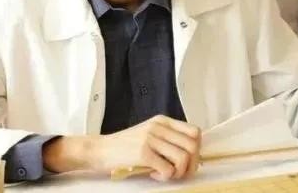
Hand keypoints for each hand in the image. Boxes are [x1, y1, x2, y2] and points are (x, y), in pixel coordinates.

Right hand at [42, 115, 200, 180]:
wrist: (100, 149)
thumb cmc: (124, 146)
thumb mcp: (149, 134)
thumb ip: (168, 139)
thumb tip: (192, 155)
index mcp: (162, 121)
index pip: (195, 132)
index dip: (196, 150)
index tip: (187, 161)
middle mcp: (158, 127)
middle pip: (193, 146)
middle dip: (191, 164)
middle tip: (178, 172)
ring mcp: (150, 139)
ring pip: (183, 158)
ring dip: (178, 172)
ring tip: (165, 174)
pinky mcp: (143, 153)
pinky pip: (168, 169)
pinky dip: (164, 177)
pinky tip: (153, 174)